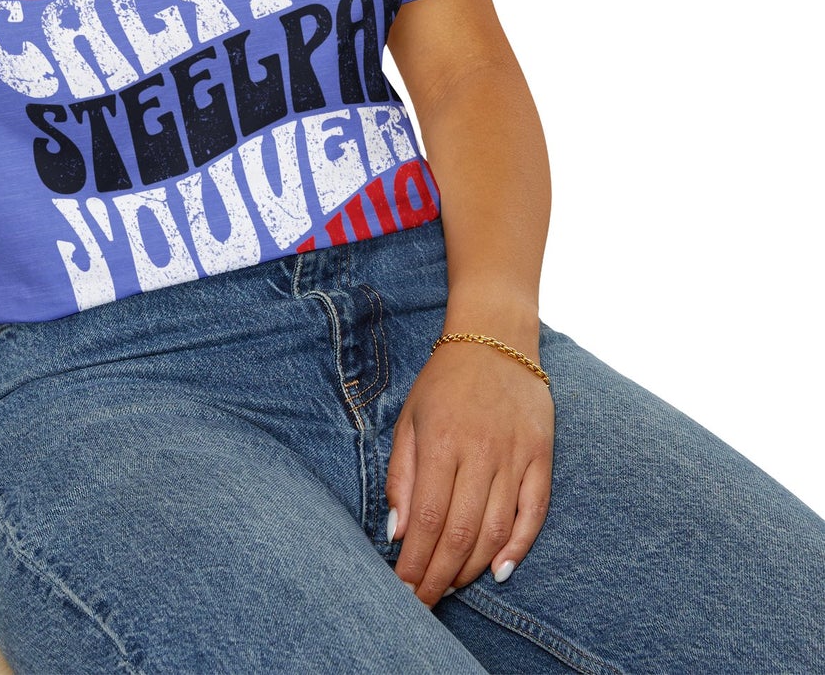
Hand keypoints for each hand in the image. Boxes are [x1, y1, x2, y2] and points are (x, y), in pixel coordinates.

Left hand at [386, 340, 553, 604]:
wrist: (495, 339)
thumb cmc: (444, 382)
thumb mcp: (409, 419)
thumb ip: (401, 475)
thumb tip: (398, 532)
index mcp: (441, 442)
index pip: (428, 518)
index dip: (416, 561)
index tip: (403, 588)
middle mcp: (480, 452)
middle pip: (461, 532)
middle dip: (440, 575)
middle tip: (424, 602)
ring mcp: (515, 455)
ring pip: (496, 530)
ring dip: (472, 567)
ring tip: (452, 586)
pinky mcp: (542, 456)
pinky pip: (534, 512)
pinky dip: (519, 546)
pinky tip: (499, 570)